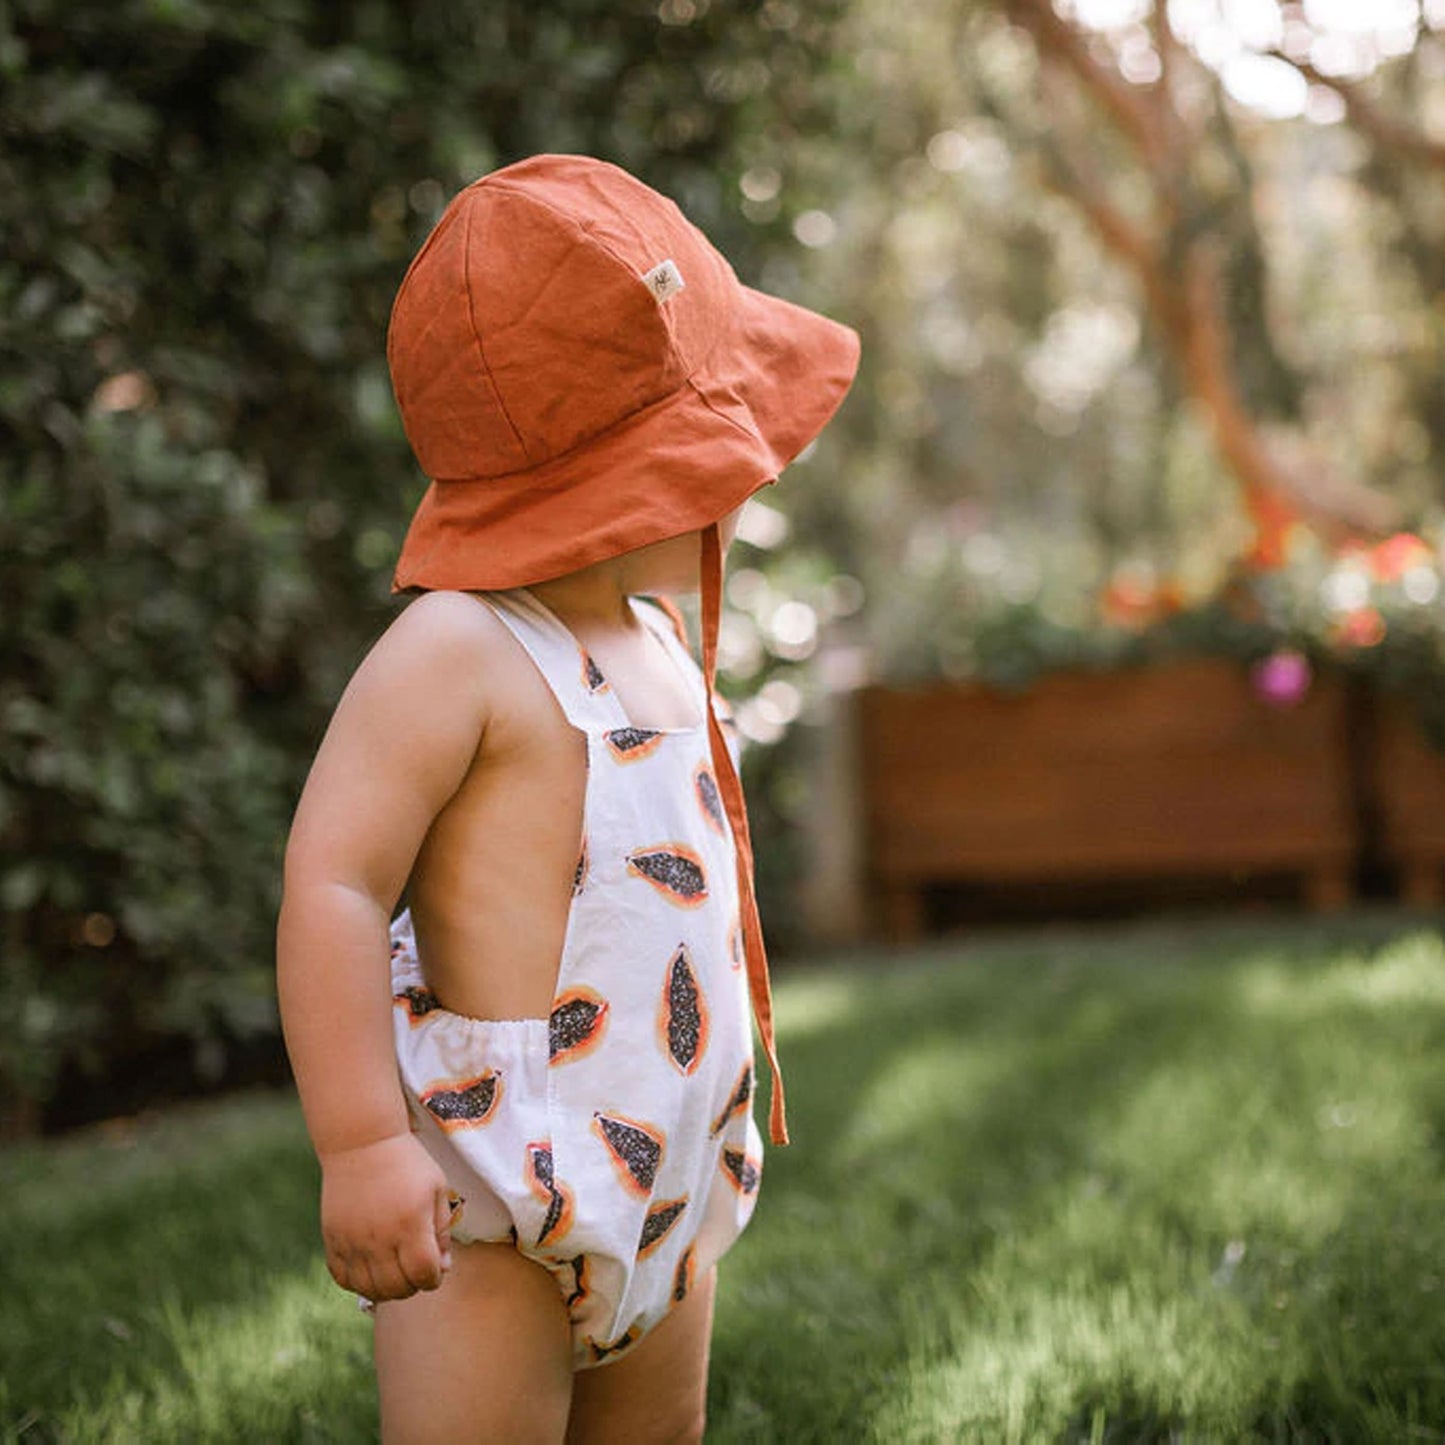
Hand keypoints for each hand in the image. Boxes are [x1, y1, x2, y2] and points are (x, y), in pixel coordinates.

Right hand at [318, 1132, 455, 1301]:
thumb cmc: (407, 1163)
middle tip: (415, 1268)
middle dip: (413, 1285)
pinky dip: (358, 1283)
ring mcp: (353, 1242)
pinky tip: (370, 1268)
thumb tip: (443, 1267)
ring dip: (387, 1290)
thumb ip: (442, 1230)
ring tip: (394, 1272)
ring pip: (370, 1290)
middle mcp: (380, 1238)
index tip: (435, 1265)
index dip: (435, 1277)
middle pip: (398, 1289)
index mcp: (411, 1224)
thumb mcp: (436, 1189)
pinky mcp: (333, 1240)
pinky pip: (343, 1279)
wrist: (362, 1142)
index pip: (425, 1275)